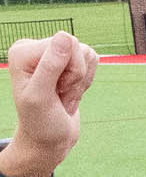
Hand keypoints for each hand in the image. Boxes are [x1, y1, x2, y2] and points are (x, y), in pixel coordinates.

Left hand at [2, 32, 97, 176]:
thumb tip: (65, 36)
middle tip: (60, 95)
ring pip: (88, 54)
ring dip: (82, 82)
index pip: (66, 44)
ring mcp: (52, 55)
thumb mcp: (42, 96)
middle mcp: (36, 48)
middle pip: (78, 47)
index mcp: (23, 51)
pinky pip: (92, 61)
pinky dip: (87, 82)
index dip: (70, 72)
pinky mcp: (67, 63)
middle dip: (77, 77)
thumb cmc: (41, 122)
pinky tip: (71, 93)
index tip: (54, 92)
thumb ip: (51, 65)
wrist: (49, 140)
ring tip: (64, 96)